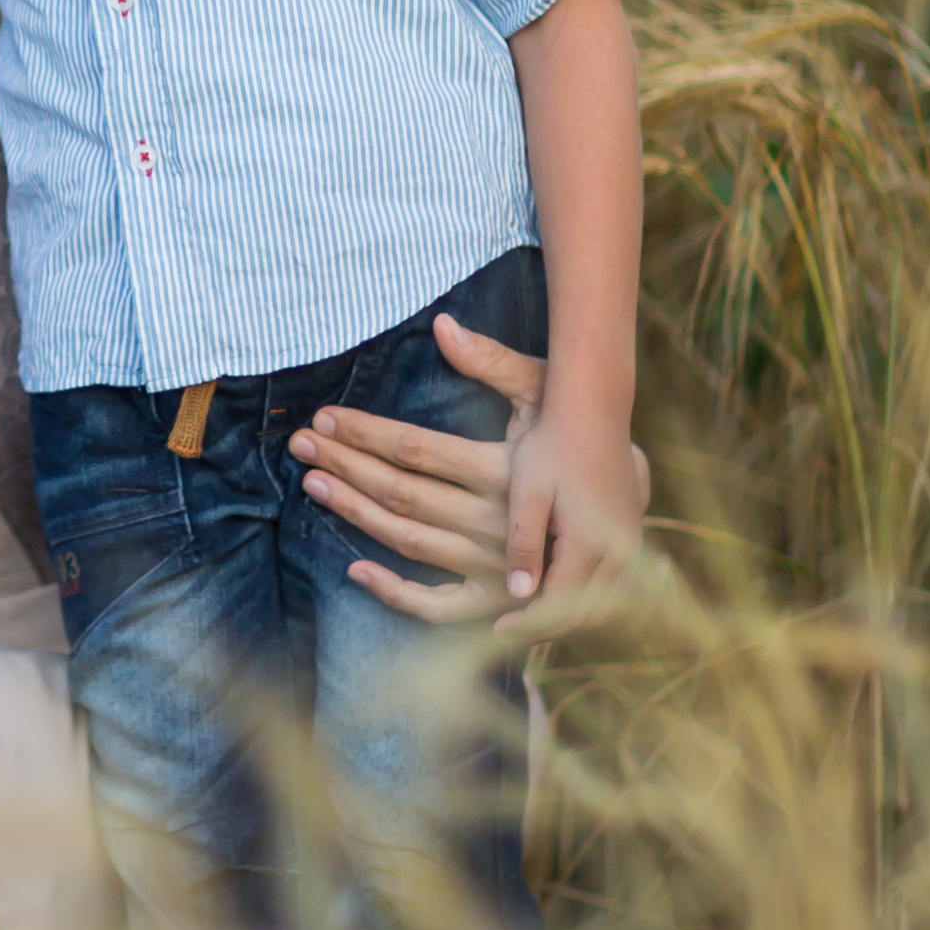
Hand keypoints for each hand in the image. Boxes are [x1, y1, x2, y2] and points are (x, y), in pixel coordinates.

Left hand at [292, 320, 650, 630]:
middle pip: (401, 493)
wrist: (630, 507)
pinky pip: (438, 605)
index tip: (324, 418)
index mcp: (506, 470)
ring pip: (408, 539)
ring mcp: (494, 566)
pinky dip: (395, 593)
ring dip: (355, 512)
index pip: (415, 450)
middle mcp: (495, 520)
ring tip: (314, 484)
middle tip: (299, 443)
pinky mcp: (498, 600)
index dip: (364, 434)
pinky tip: (355, 570)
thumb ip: (494, 362)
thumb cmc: (577, 440)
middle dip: (344, 466)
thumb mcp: (546, 393)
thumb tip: (442, 324)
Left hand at [499, 386, 644, 638]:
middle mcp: (618, 551)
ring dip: (567, 615)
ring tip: (530, 619)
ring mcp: (629, 543)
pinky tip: (557, 592)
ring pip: (601, 601)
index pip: (560, 605)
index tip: (496, 629)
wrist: (594, 409)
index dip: (528, 624)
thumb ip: (525, 544)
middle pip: (584, 612)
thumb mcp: (528, 492)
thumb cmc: (552, 446)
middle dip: (546, 628)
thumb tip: (520, 595)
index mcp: (592, 544)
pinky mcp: (630, 533)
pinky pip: (610, 583)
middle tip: (508, 631)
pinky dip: (584, 596)